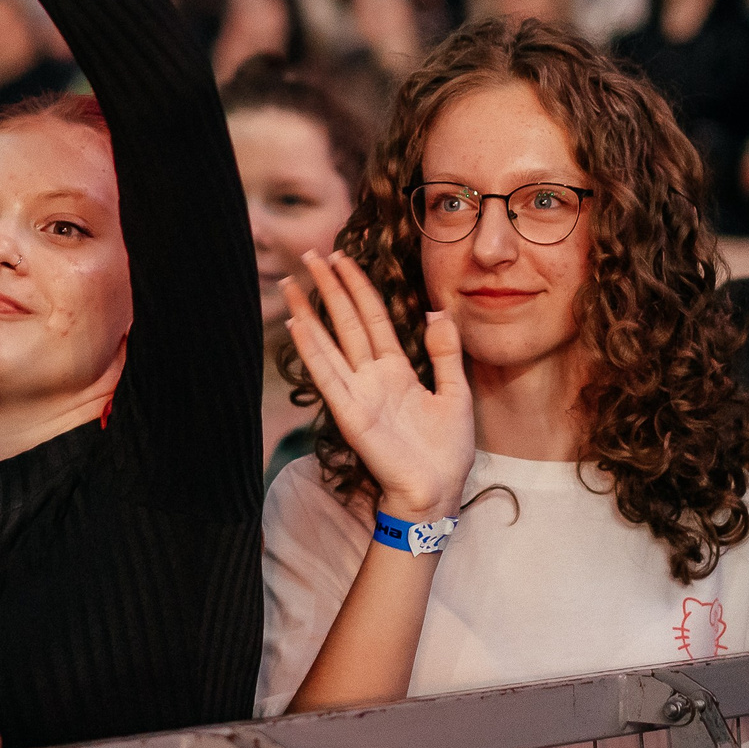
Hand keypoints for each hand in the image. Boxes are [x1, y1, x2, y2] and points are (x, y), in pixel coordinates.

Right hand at [281, 249, 472, 522]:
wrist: (437, 492)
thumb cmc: (446, 451)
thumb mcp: (455, 392)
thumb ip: (445, 353)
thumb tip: (437, 312)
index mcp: (396, 370)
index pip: (373, 318)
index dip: (358, 287)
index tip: (342, 258)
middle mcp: (371, 376)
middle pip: (346, 322)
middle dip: (329, 288)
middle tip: (310, 255)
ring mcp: (358, 393)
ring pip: (329, 343)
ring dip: (309, 313)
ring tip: (292, 283)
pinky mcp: (350, 414)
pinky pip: (328, 376)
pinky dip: (312, 350)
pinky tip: (298, 325)